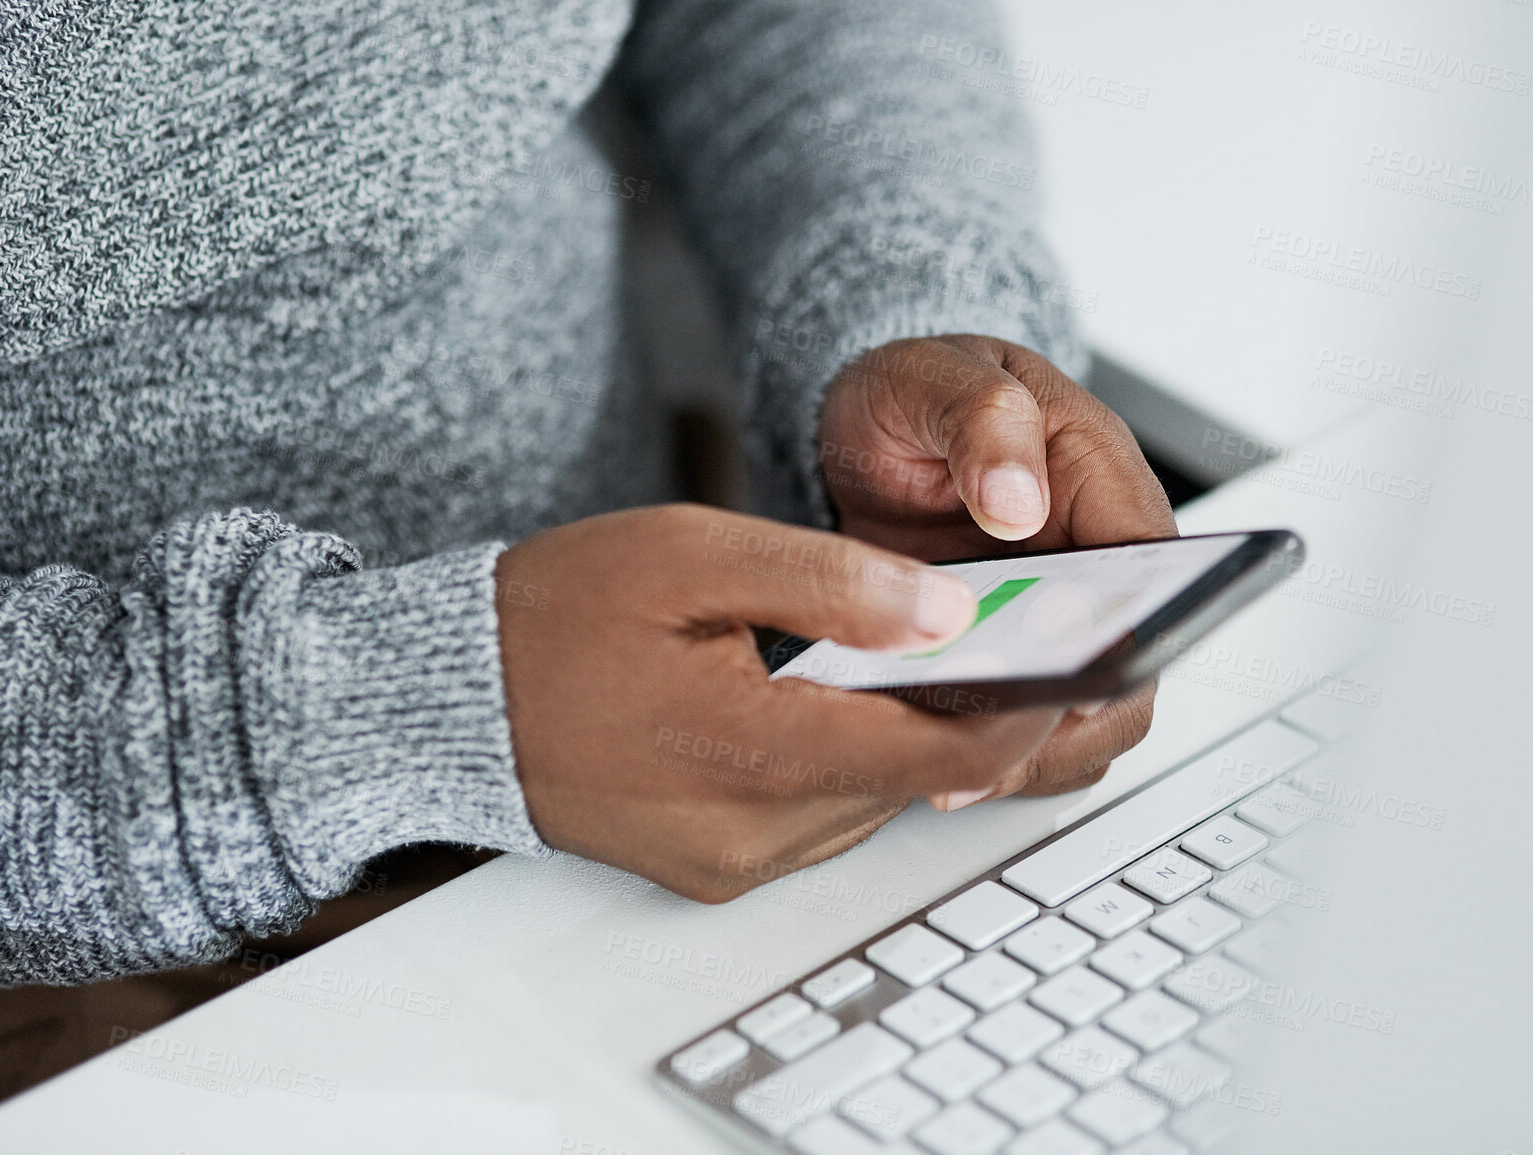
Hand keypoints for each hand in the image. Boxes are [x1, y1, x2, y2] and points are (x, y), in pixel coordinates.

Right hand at [494, 504, 1061, 900]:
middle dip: (968, 713)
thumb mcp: (692, 556)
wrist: (449, 701)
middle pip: (911, 780)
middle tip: (1011, 639)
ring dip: (903, 736)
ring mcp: (728, 865)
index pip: (937, 754)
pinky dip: (846, 761)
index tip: (1084, 667)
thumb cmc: (557, 616)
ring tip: (920, 657)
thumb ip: (830, 583)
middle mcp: (747, 835)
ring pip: (869, 801)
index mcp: (748, 754)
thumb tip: (949, 616)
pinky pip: (818, 820)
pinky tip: (836, 700)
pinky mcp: (712, 871)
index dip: (1025, 712)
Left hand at [818, 335, 1177, 808]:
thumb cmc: (915, 394)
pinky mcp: (1015, 655)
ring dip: (1032, 753)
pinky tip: (931, 757)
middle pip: (1135, 667)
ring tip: (954, 774)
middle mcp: (1095, 559)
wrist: (868, 430)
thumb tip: (1018, 500)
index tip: (1074, 681)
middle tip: (993, 749)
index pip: (1158, 570)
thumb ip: (982, 419)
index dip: (1132, 637)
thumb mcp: (931, 376)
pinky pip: (1031, 727)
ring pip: (1088, 715)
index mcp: (1099, 477)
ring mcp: (1060, 615)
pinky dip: (992, 754)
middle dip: (1075, 721)